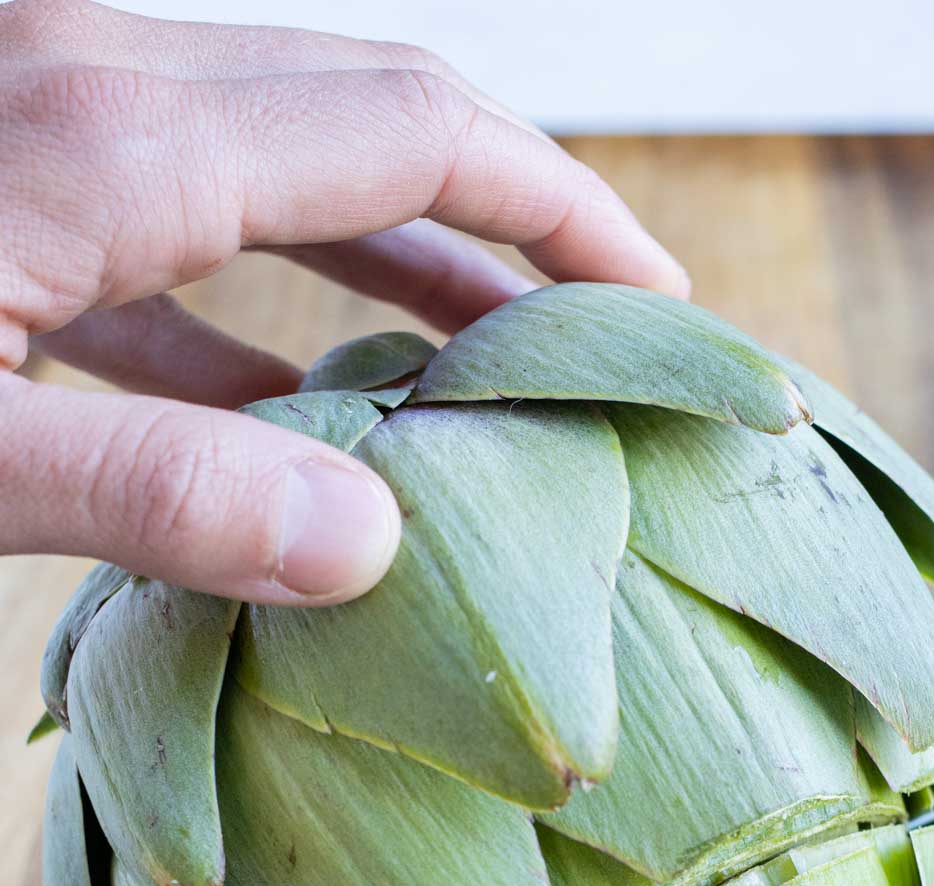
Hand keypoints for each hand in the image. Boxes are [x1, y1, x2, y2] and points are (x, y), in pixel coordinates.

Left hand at [0, 0, 688, 604]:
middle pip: (369, 108)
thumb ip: (159, 495)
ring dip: (392, 251)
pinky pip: (168, 206)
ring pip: (275, 149)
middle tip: (600, 320)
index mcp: (111, 137)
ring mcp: (43, 104)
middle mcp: (90, 74)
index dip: (558, 211)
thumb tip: (370, 548)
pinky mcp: (7, 163)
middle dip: (505, 213)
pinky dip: (251, 295)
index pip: (413, 131)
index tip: (653, 297)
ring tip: (482, 359)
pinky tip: (284, 393)